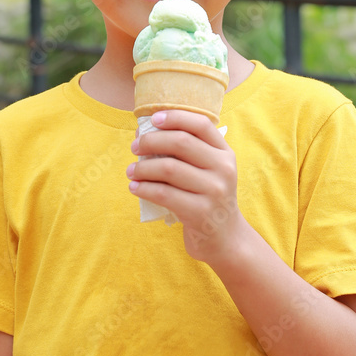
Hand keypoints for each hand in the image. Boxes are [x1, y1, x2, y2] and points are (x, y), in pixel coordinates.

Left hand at [127, 110, 246, 263]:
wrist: (224, 238)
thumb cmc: (207, 198)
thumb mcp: (209, 171)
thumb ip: (188, 152)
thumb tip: (145, 132)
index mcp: (225, 153)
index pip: (201, 124)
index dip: (175, 117)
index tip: (153, 119)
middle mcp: (223, 168)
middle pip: (181, 142)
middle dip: (151, 141)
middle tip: (134, 147)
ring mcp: (214, 191)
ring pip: (168, 168)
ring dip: (142, 167)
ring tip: (131, 171)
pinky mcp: (200, 212)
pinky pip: (164, 194)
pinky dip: (144, 188)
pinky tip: (134, 187)